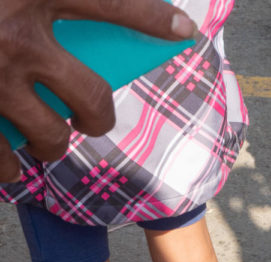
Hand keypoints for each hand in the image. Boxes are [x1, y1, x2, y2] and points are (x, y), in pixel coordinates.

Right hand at [0, 0, 197, 180]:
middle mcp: (18, 38)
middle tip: (89, 121)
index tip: (183, 31)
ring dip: (51, 144)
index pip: (108, 3)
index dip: (150, 17)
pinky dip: (9, 167)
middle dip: (97, 117)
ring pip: (50, 134)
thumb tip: (90, 2)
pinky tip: (13, 167)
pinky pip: (0, 156)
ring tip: (44, 140)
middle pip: (91, 96)